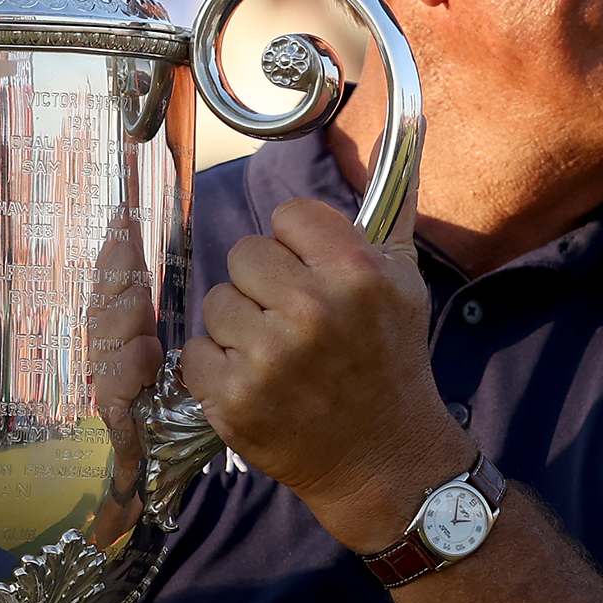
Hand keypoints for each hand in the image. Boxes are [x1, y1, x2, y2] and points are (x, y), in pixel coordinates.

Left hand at [176, 196, 466, 549]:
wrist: (386, 462)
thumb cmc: (392, 366)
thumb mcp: (406, 286)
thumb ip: (385, 217)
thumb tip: (394, 140)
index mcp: (356, 273)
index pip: (287, 217)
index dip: (296, 246)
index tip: (310, 275)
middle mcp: (313, 310)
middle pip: (245, 254)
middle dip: (263, 285)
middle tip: (292, 322)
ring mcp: (270, 358)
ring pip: (217, 302)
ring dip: (240, 328)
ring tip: (277, 357)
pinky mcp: (235, 400)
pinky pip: (196, 352)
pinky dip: (217, 369)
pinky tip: (256, 384)